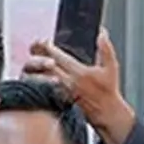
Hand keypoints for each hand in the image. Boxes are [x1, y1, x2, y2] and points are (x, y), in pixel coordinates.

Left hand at [25, 29, 136, 143]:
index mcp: (80, 73)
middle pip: (47, 67)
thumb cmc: (108, 89)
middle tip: (34, 47)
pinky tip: (35, 74)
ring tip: (31, 59)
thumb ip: (106, 49)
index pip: (60, 58)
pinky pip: (44, 88)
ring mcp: (62, 91)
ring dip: (36, 68)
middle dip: (39, 56)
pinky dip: (37, 80)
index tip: (44, 41)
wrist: (105, 111)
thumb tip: (101, 33)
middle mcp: (68, 82)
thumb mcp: (111, 66)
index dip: (50, 48)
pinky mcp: (59, 98)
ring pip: (43, 78)